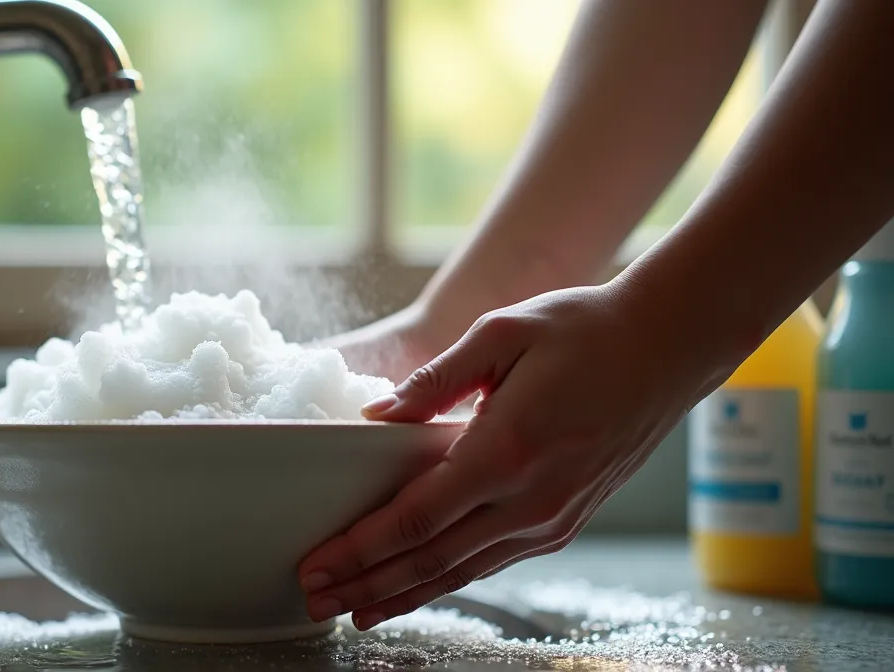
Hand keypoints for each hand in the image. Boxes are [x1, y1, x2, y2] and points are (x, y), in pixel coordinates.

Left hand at [297, 281, 738, 630]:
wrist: (668, 347)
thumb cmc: (584, 329)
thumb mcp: (500, 333)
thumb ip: (432, 381)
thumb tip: (374, 420)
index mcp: (507, 452)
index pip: (414, 518)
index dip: (358, 550)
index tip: (315, 565)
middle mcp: (531, 501)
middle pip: (430, 560)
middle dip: (366, 586)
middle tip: (314, 601)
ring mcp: (553, 519)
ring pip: (462, 572)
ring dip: (402, 595)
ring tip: (354, 610)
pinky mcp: (565, 522)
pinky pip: (493, 562)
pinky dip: (447, 580)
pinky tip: (418, 587)